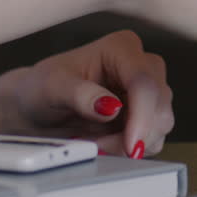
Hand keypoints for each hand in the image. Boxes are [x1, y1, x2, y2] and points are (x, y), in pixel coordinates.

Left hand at [0, 30, 173, 156]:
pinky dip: (131, 148)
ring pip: (161, 123)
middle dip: (135, 133)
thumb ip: (80, 95)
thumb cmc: (41, 90)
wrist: (36, 109)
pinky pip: (154, 137)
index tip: (130, 144)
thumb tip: (111, 107)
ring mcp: (147, 91)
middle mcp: (141, 65)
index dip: (142, 115)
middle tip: (100, 147)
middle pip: (160, 104)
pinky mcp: (147, 114)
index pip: (144, 82)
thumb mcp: (51, 88)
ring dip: (131, 142)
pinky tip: (105, 144)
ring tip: (96, 143)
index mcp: (121, 48)